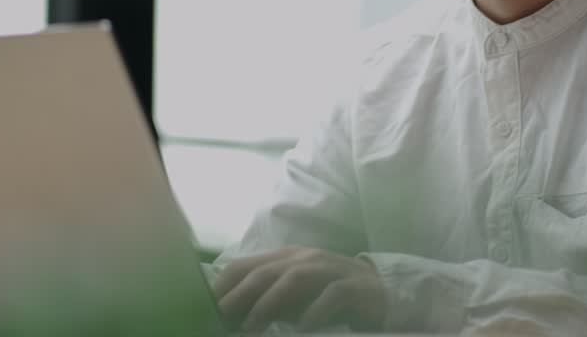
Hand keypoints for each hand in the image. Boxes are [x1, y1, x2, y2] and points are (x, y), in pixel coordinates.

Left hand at [213, 246, 385, 331]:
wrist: (382, 292)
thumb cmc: (330, 298)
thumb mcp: (295, 299)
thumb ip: (268, 302)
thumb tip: (231, 318)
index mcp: (286, 259)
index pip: (244, 266)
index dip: (222, 286)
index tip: (203, 309)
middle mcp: (304, 259)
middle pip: (264, 271)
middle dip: (238, 295)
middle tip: (219, 318)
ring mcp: (329, 269)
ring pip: (294, 278)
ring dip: (269, 302)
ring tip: (252, 326)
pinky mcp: (353, 286)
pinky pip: (331, 295)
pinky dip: (314, 311)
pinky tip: (302, 328)